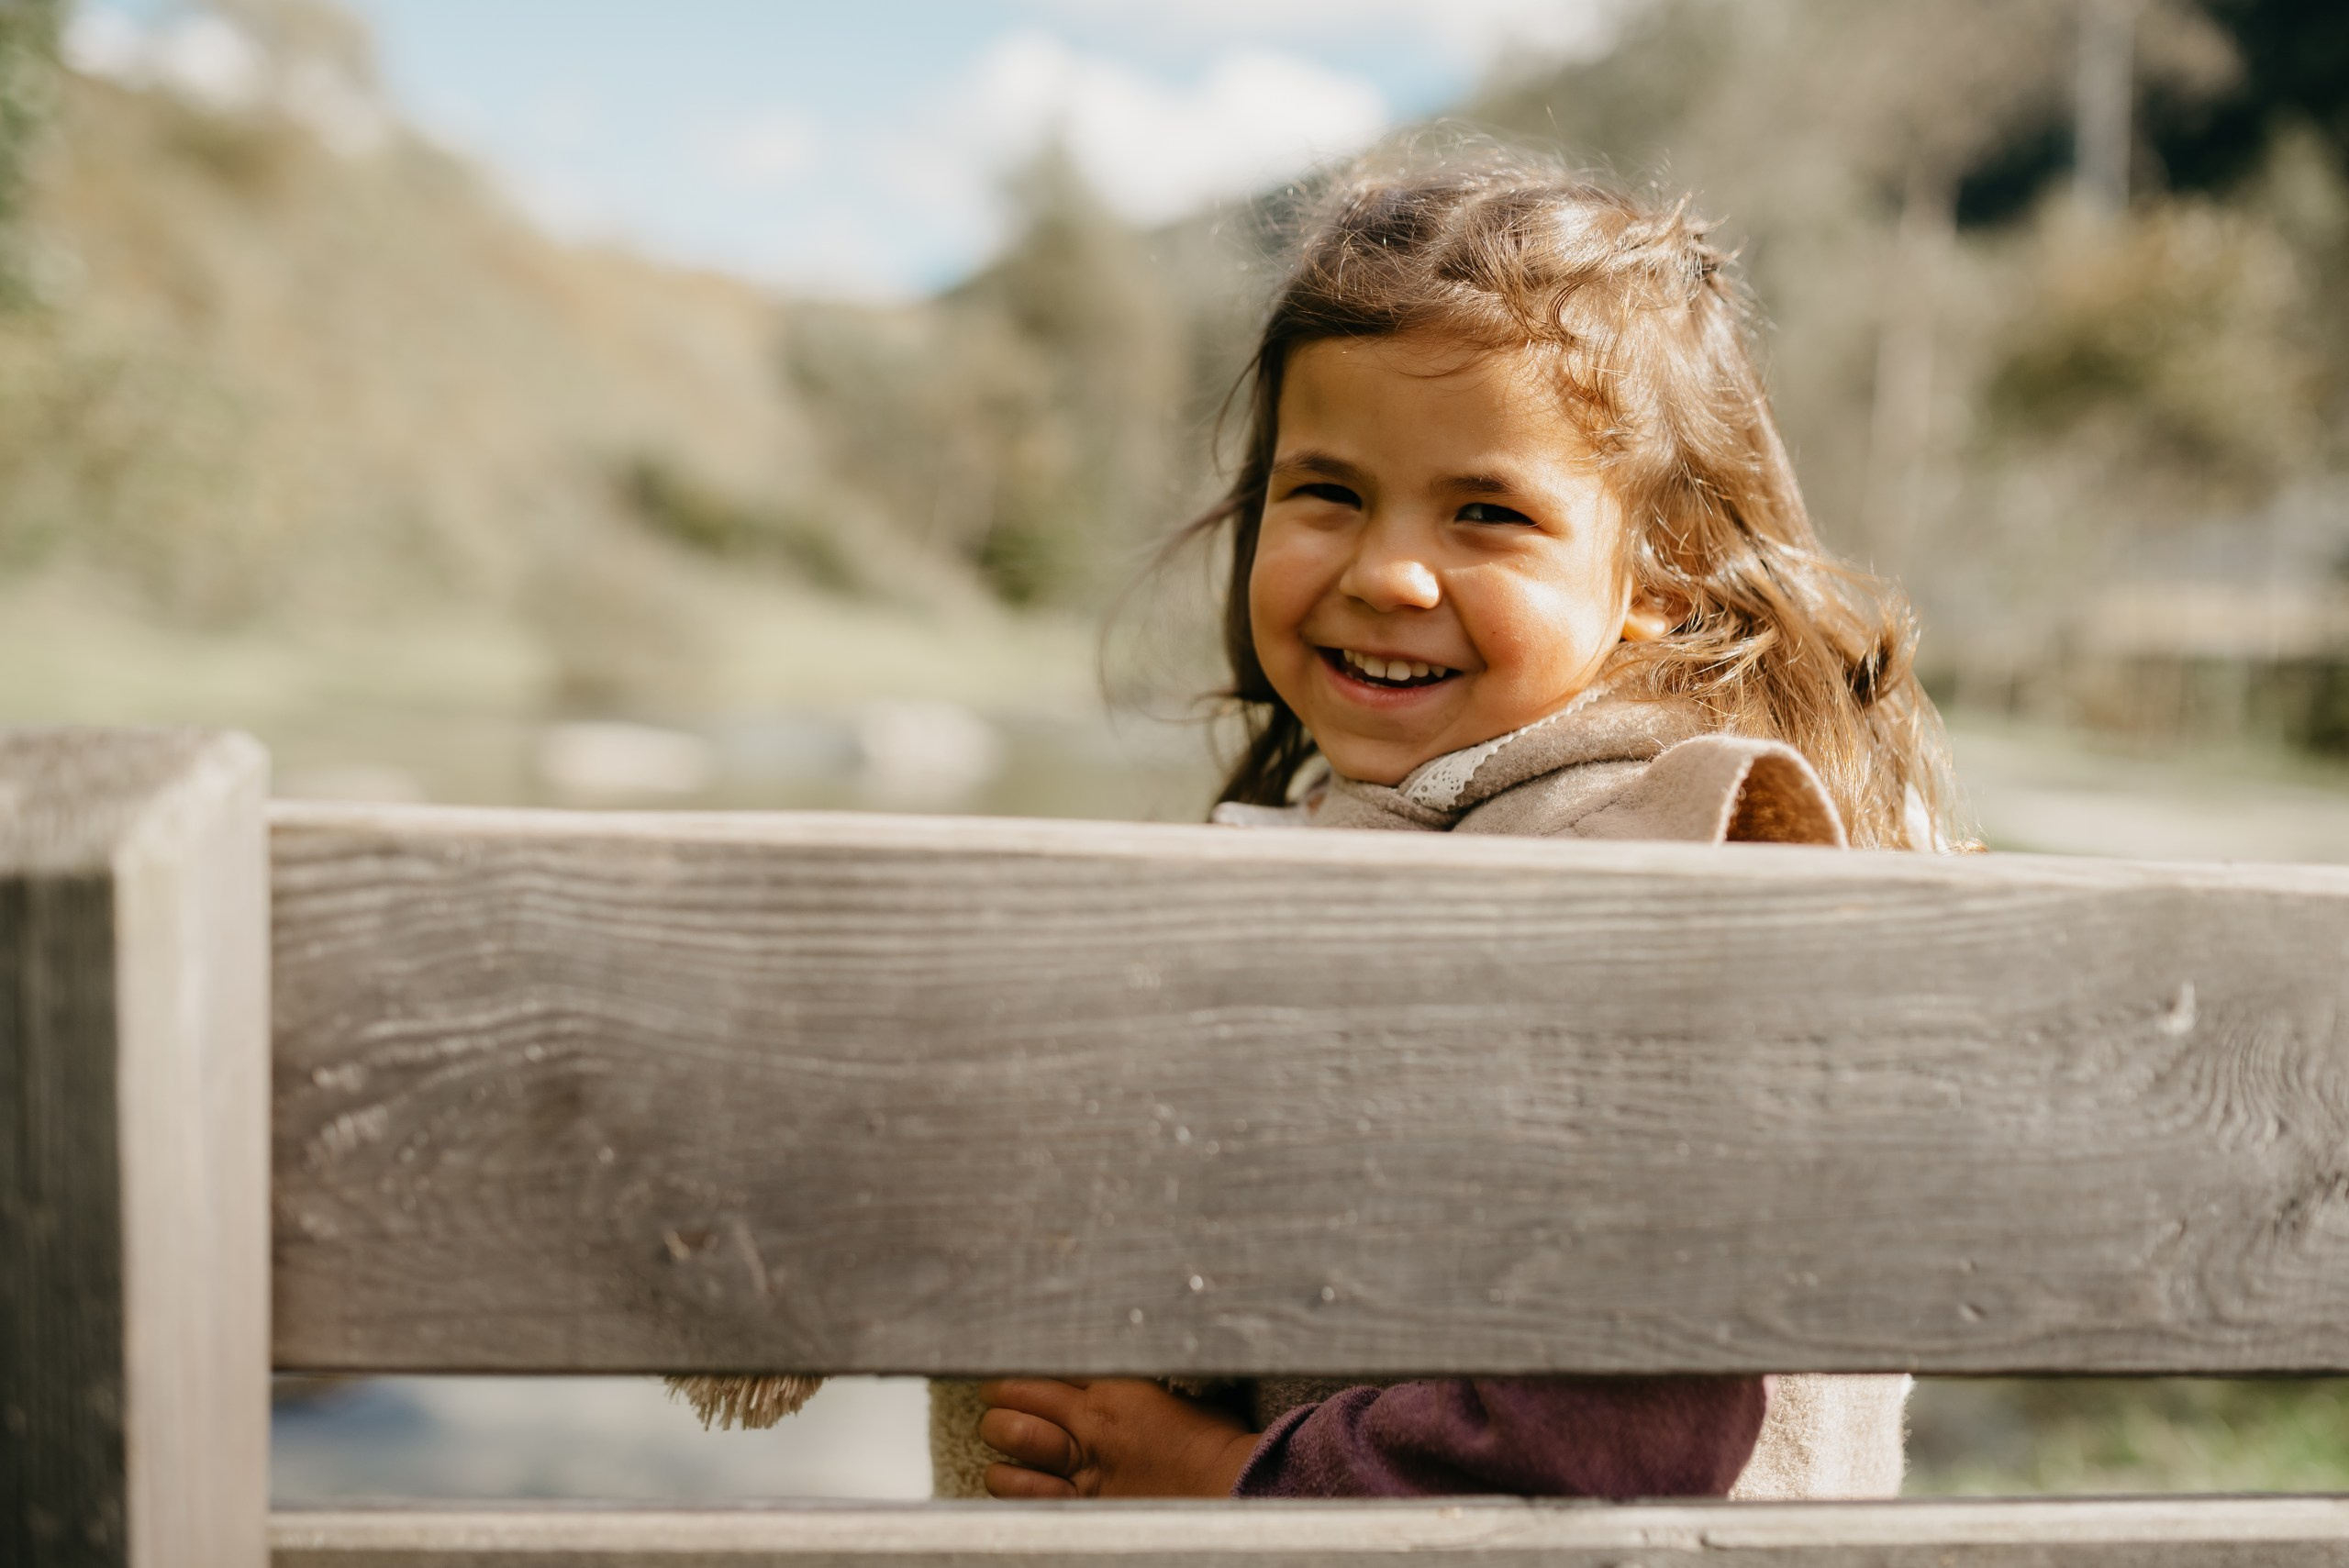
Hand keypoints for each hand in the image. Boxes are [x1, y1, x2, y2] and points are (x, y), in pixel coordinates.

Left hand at [977, 1377, 1259, 1498]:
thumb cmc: (1213, 1441)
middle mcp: (1091, 1425)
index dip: (1024, 1359)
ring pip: (1012, 1442)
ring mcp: (1083, 1467)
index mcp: (1114, 1388)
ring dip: (998, 1439)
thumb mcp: (1174, 1391)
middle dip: (998, 1394)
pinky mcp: (1084, 1504)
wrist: (1231, 1487)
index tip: (1014, 1360)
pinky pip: (1026, 1494)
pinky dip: (1009, 1485)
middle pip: (1017, 1396)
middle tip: (996, 1396)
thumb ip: (1134, 1380)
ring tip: (999, 1438)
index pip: (1050, 1362)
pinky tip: (1008, 1478)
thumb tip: (1117, 1365)